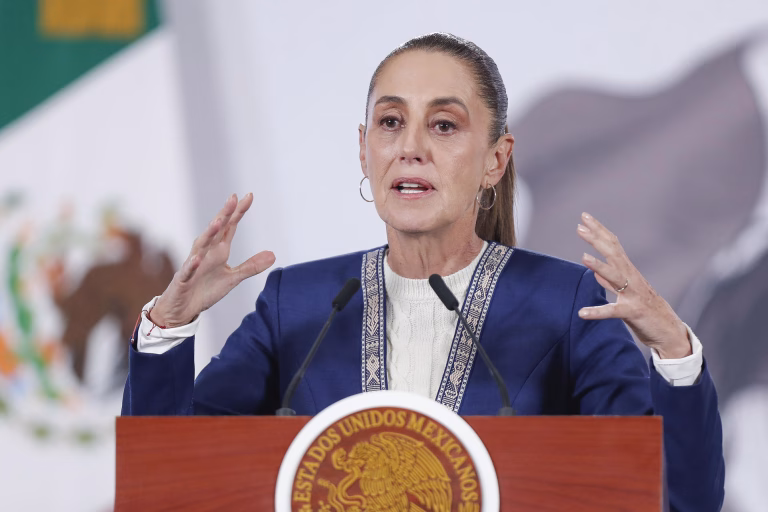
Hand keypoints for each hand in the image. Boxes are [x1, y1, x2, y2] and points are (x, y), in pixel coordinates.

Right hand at [151, 193, 275, 326]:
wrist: (183, 309)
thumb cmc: (205, 290)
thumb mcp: (233, 278)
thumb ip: (251, 266)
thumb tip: (273, 255)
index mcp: (219, 250)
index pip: (230, 227)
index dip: (238, 212)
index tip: (249, 196)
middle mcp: (206, 252)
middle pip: (216, 230)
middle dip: (224, 214)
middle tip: (233, 198)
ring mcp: (193, 265)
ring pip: (200, 246)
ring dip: (208, 234)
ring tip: (218, 221)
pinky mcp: (183, 280)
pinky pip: (187, 271)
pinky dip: (192, 265)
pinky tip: (197, 259)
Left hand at [576, 212, 691, 358]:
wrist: (669, 333)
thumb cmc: (646, 312)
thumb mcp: (627, 294)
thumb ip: (610, 283)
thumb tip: (595, 272)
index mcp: (629, 273)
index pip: (613, 246)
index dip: (599, 232)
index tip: (584, 218)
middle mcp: (632, 279)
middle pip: (614, 254)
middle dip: (597, 239)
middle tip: (580, 226)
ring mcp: (633, 295)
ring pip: (616, 277)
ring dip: (599, 267)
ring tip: (583, 257)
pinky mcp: (633, 313)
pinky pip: (613, 312)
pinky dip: (597, 312)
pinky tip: (582, 313)